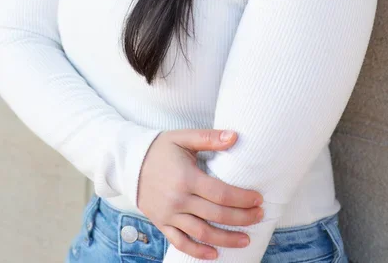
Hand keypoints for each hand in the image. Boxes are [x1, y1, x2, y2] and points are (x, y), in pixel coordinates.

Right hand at [137, 129, 263, 258]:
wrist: (128, 162)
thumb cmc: (160, 148)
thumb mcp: (183, 137)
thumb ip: (209, 138)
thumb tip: (235, 136)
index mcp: (187, 178)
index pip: (221, 194)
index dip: (243, 199)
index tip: (258, 199)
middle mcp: (179, 199)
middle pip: (217, 215)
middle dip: (242, 218)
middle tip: (259, 216)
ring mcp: (169, 214)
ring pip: (202, 233)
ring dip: (226, 239)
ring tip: (246, 239)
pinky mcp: (162, 223)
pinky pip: (181, 242)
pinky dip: (198, 252)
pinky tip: (214, 254)